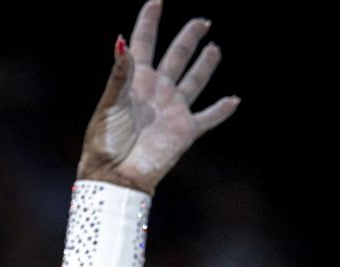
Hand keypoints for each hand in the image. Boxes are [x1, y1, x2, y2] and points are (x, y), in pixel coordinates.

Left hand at [79, 1, 238, 194]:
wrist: (116, 176)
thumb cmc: (106, 142)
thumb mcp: (110, 104)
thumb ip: (120, 74)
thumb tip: (122, 41)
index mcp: (135, 81)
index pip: (144, 43)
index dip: (149, 22)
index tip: (156, 2)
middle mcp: (156, 91)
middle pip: (176, 56)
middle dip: (188, 38)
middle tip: (202, 21)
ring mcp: (172, 110)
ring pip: (194, 81)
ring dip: (205, 65)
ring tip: (214, 49)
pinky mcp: (185, 131)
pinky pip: (208, 117)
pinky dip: (222, 110)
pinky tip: (234, 100)